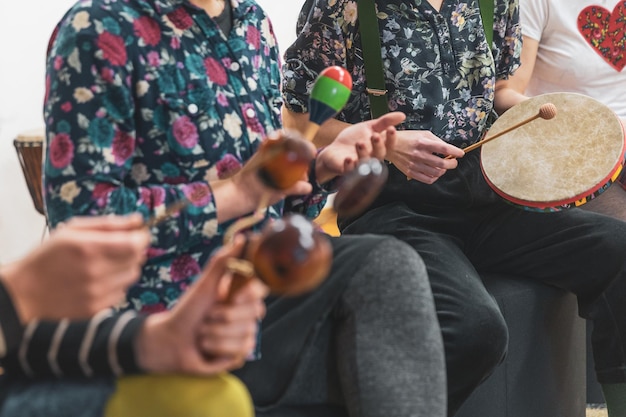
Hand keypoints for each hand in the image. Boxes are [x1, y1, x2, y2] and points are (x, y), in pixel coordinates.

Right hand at [0, 214, 149, 321]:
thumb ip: (108, 224)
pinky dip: (117, 284)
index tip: (137, 234)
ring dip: (126, 267)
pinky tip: (99, 280)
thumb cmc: (48, 256)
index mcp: (89, 248)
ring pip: (132, 276)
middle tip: (119, 247)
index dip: (141, 237)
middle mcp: (95, 272)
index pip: (135, 243)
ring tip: (106, 264)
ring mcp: (97, 293)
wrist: (26, 292)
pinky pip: (122, 292)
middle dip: (134, 250)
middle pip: (137, 259)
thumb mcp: (72, 230)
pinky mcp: (97, 308)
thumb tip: (138, 220)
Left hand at [137, 236, 267, 374]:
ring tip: (203, 334)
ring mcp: (244, 334)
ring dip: (217, 334)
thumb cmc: (187, 310)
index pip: (261, 290)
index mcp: (240, 294)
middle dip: (224, 317)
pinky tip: (207, 347)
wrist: (171, 341)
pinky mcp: (239, 353)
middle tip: (207, 317)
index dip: (250, 295)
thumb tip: (242, 238)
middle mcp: (246, 313)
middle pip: (253, 314)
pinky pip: (240, 350)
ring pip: (245, 333)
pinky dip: (218, 348)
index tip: (233, 297)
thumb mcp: (205, 284)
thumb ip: (223, 261)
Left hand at [315, 112, 404, 183]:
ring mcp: (360, 165)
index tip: (391, 130)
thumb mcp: (369, 126)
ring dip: (364, 153)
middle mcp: (371, 158)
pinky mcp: (347, 170)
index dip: (391, 139)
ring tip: (360, 143)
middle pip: (379, 154)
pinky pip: (350, 170)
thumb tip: (402, 115)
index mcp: (378, 147)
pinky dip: (349, 165)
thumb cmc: (354, 139)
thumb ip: (384, 122)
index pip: (389, 145)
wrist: (335, 149)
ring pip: (365, 162)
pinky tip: (348, 159)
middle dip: (378, 145)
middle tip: (375, 136)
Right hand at [386, 129, 464, 183]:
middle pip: (442, 163)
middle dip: (452, 163)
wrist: (388, 146)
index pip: (443, 148)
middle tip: (453, 162)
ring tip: (444, 167)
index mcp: (422, 142)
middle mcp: (419, 154)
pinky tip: (434, 173)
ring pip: (436, 173)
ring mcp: (414, 164)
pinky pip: (427, 179)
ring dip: (443, 170)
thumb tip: (448, 148)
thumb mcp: (422, 133)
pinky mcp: (410, 172)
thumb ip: (436, 140)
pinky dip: (434, 177)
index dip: (455, 152)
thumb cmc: (406, 138)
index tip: (460, 154)